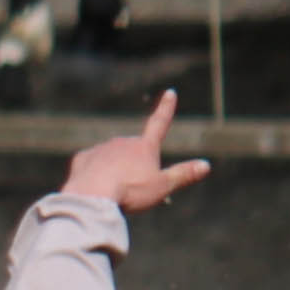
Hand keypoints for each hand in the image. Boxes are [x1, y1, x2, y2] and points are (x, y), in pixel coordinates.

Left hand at [64, 88, 209, 211]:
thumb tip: (206, 165)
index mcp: (145, 146)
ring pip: (111, 159)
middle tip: (129, 191)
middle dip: (132, 168)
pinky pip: (91, 165)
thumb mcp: (162, 187)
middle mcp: (123, 142)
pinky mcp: (83, 159)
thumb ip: (183, 175)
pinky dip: (93, 175)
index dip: (166, 108)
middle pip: (132, 153)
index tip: (170, 92)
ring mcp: (102, 148)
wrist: (92, 197)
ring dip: (112, 172)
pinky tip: (92, 187)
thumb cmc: (130, 192)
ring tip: (110, 192)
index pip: (160, 123)